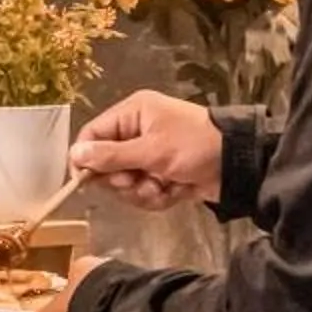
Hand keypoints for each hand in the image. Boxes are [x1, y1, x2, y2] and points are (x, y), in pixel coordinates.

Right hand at [71, 91, 221, 212]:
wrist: (238, 164)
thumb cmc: (194, 146)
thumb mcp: (151, 150)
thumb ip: (110, 155)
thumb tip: (74, 155)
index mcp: (133, 114)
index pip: (92, 135)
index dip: (86, 159)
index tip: (84, 182)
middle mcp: (138, 132)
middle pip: (107, 164)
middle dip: (123, 180)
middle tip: (138, 180)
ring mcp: (151, 156)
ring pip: (126, 183)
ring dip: (142, 191)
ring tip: (162, 186)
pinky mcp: (163, 176)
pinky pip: (145, 192)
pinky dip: (158, 196)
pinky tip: (175, 192)